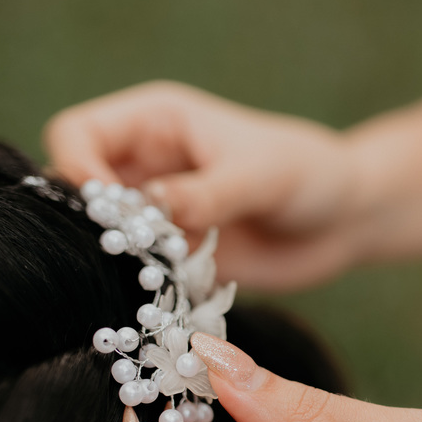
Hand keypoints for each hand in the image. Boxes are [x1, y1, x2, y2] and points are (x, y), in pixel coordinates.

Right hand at [44, 82, 361, 289]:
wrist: (347, 219)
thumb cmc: (309, 174)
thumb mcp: (261, 176)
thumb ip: (206, 193)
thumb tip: (151, 207)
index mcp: (155, 122)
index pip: (76, 133)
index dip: (76, 170)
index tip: (105, 210)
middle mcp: (144, 166)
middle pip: (74, 190)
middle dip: (90, 223)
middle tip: (126, 254)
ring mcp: (155, 216)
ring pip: (99, 238)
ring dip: (115, 261)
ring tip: (153, 279)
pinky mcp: (171, 259)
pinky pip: (133, 275)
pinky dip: (140, 289)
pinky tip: (171, 299)